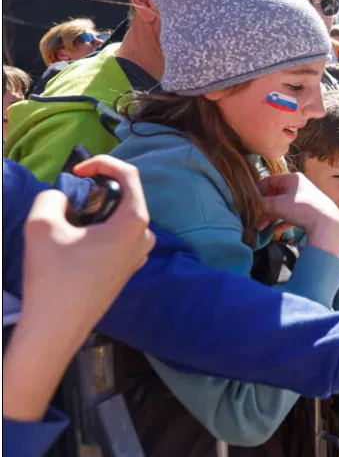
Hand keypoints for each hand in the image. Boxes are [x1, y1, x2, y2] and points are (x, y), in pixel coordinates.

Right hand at [22, 156, 155, 334]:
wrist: (56, 327)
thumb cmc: (54, 275)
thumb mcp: (41, 223)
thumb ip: (51, 197)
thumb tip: (61, 198)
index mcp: (135, 221)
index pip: (129, 175)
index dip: (102, 163)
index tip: (76, 171)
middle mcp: (146, 237)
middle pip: (125, 198)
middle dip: (97, 191)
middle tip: (68, 197)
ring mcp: (139, 256)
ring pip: (120, 220)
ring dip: (97, 213)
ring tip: (68, 221)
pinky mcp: (127, 271)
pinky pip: (117, 239)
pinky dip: (99, 232)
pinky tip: (74, 244)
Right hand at [257, 172, 338, 254]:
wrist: (327, 224)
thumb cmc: (302, 208)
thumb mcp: (278, 204)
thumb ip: (263, 203)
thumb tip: (251, 205)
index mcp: (292, 178)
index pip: (270, 180)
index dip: (258, 190)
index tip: (250, 201)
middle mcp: (298, 186)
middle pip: (275, 195)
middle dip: (264, 207)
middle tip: (254, 217)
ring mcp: (304, 200)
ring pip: (282, 207)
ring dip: (270, 217)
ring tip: (260, 227)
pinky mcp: (308, 213)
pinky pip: (290, 216)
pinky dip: (281, 222)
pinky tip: (274, 231)